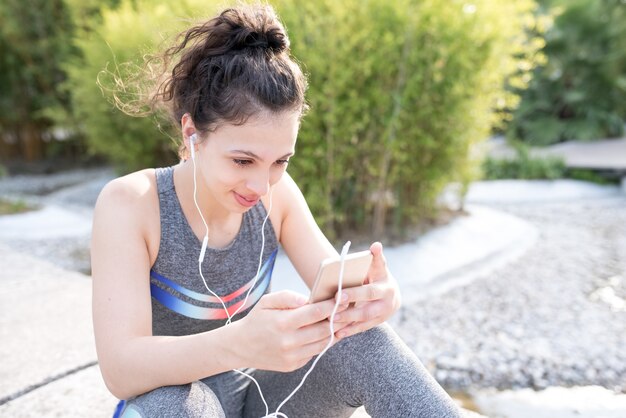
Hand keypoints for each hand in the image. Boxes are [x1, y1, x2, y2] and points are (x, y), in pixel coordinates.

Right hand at [231, 290, 349, 371]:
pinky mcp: (293, 366)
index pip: (315, 313)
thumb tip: (308, 299)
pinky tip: (327, 333)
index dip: (332, 305)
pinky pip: (314, 353)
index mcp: (283, 322)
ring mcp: (292, 356)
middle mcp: (289, 342)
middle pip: (323, 329)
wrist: (240, 347)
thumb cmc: (257, 320)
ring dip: (334, 332)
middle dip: (338, 318)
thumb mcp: (267, 301)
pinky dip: (322, 343)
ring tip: (342, 321)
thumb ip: (288, 297)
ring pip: (323, 343)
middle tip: (348, 309)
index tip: (343, 299)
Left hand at [332, 242, 400, 338]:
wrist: (391, 295)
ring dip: (347, 322)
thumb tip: (376, 245)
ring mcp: (383, 316)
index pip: (370, 292)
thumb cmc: (379, 276)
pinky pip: (362, 329)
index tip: (339, 294)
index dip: (355, 294)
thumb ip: (376, 258)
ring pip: (363, 321)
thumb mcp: (379, 267)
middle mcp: (387, 304)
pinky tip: (337, 333)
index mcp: (386, 288)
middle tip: (331, 311)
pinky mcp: (377, 324)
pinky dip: (350, 331)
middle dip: (349, 311)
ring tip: (331, 321)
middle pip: (366, 310)